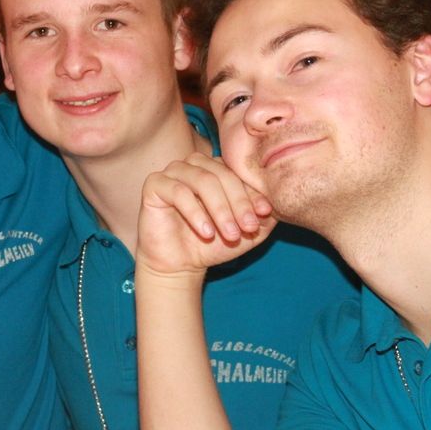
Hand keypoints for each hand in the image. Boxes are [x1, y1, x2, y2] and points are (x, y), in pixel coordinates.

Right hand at [136, 152, 275, 277]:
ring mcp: (173, 172)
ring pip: (202, 180)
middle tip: (248, 227)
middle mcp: (194, 164)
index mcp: (216, 168)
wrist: (180, 264)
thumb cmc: (213, 244)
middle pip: (221, 174)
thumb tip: (276, 202)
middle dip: (238, 202)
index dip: (253, 192)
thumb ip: (262, 216)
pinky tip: (206, 232)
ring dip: (220, 209)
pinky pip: (178, 191)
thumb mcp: (245, 231)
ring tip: (230, 234)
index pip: (238, 172)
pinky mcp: (154, 185)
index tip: (265, 213)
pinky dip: (196, 213)